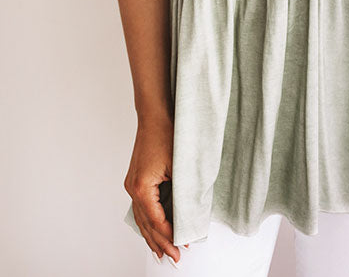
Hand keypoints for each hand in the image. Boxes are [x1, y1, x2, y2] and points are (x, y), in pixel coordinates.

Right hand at [123, 116, 189, 264]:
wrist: (154, 116)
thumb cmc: (167, 134)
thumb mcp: (179, 166)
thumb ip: (182, 192)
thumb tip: (189, 214)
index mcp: (142, 188)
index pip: (157, 221)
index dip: (170, 236)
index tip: (181, 247)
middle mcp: (133, 189)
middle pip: (146, 224)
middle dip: (160, 243)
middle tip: (174, 258)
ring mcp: (132, 185)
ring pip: (141, 218)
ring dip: (151, 236)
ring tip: (160, 253)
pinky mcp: (136, 180)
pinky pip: (141, 207)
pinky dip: (148, 222)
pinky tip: (152, 231)